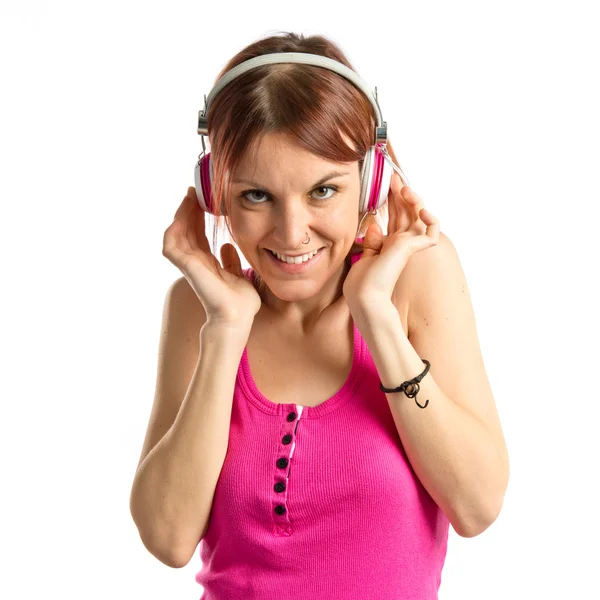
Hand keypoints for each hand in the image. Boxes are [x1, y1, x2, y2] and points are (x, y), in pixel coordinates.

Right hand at [162, 187, 261, 326]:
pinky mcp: (187, 267)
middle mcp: (196, 263)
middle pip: (186, 230)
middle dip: (189, 210)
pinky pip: (171, 245)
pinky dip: (173, 230)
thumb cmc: (240, 303)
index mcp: (207, 264)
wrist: (238, 317)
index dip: (199, 217)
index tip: (205, 200)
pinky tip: (181, 215)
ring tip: (189, 198)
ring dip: (181, 215)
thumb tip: (227, 246)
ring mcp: (189, 265)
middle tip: (195, 191)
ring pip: (177, 234)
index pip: (198, 235)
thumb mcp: (239, 275)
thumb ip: (231, 261)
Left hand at [342, 174, 439, 307]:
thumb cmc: (362, 284)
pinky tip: (420, 209)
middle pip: (406, 212)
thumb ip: (372, 241)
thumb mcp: (364, 256)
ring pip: (420, 216)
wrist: (365, 297)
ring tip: (404, 187)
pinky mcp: (413, 248)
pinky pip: (432, 231)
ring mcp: (408, 246)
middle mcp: (401, 244)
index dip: (393, 200)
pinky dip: (431, 219)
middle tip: (394, 177)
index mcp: (389, 246)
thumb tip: (375, 224)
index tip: (387, 184)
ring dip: (414, 199)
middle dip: (401, 192)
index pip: (395, 217)